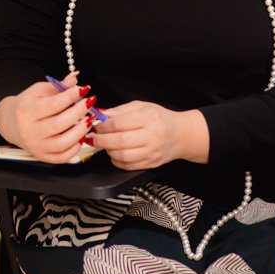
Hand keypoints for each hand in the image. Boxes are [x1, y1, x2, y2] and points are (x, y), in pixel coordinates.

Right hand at [0, 71, 96, 162]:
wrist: (11, 123)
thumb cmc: (26, 106)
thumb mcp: (39, 91)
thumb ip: (58, 86)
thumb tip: (76, 78)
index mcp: (26, 111)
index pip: (53, 104)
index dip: (71, 96)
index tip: (84, 89)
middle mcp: (29, 131)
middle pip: (60, 123)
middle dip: (79, 112)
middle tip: (89, 102)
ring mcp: (36, 146)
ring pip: (63, 143)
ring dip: (81, 131)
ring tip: (88, 119)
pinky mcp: (42, 156)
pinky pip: (62, 157)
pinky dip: (75, 148)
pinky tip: (80, 136)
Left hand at [92, 102, 208, 169]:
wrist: (180, 135)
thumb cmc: (159, 118)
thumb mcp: (141, 107)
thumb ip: (120, 110)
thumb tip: (101, 115)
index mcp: (148, 118)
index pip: (118, 123)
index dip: (102, 126)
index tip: (96, 125)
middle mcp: (152, 136)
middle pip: (119, 141)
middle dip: (101, 140)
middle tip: (94, 137)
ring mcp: (152, 152)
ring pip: (123, 156)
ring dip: (108, 151)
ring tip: (105, 144)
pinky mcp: (151, 164)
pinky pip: (128, 166)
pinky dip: (116, 161)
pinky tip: (115, 153)